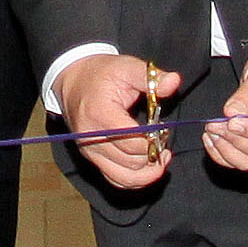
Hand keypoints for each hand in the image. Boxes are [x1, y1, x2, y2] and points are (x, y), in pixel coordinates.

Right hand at [53, 52, 179, 190]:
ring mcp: (90, 152)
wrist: (73, 81)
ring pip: (125, 178)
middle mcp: (91, 138)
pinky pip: (116, 180)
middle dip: (154, 155)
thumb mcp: (126, 67)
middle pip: (131, 162)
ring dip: (148, 172)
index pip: (132, 142)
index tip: (163, 129)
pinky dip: (135, 179)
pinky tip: (148, 166)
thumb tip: (174, 82)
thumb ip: (150, 77)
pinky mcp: (93, 159)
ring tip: (161, 157)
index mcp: (100, 114)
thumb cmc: (101, 74)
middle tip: (164, 140)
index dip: (154, 140)